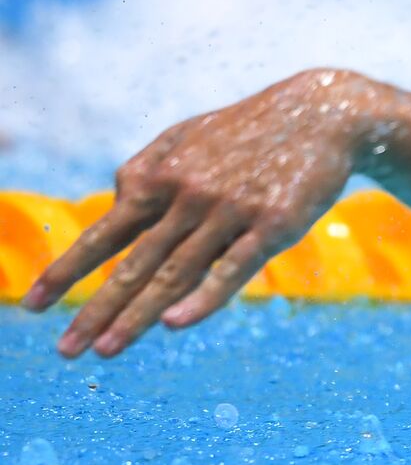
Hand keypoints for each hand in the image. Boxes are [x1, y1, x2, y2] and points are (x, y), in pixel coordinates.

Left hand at [23, 69, 376, 357]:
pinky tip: (174, 323)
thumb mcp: (190, 135)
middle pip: (134, 263)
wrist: (323, 115)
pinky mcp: (273, 225)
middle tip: (64, 349)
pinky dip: (202, 297)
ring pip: (175, 273)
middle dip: (95, 309)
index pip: (105, 233)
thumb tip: (118, 199)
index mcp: (163, 176)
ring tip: (104, 350)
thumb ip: (150, 166)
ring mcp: (230, 211)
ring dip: (135, 315)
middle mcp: (189, 195)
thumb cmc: (253, 130)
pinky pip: (232, 269)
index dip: (66, 271)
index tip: (33, 305)